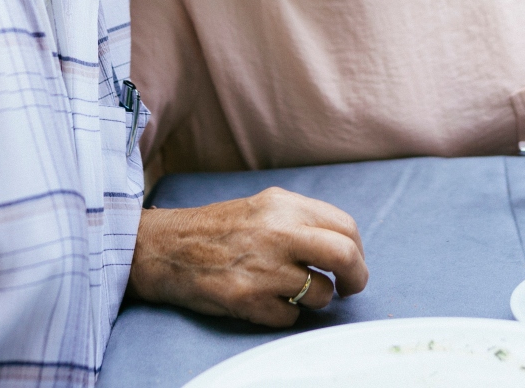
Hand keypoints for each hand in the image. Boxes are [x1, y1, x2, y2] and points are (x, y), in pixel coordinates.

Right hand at [128, 187, 369, 326]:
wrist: (167, 248)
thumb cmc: (220, 230)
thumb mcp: (264, 207)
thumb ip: (303, 221)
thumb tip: (346, 247)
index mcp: (284, 206)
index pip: (346, 228)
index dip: (357, 251)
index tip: (351, 264)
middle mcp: (277, 233)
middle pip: (344, 256)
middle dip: (356, 277)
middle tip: (349, 287)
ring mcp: (263, 268)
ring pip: (320, 294)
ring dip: (313, 299)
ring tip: (289, 291)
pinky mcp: (248, 299)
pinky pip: (291, 317)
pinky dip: (284, 314)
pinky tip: (265, 301)